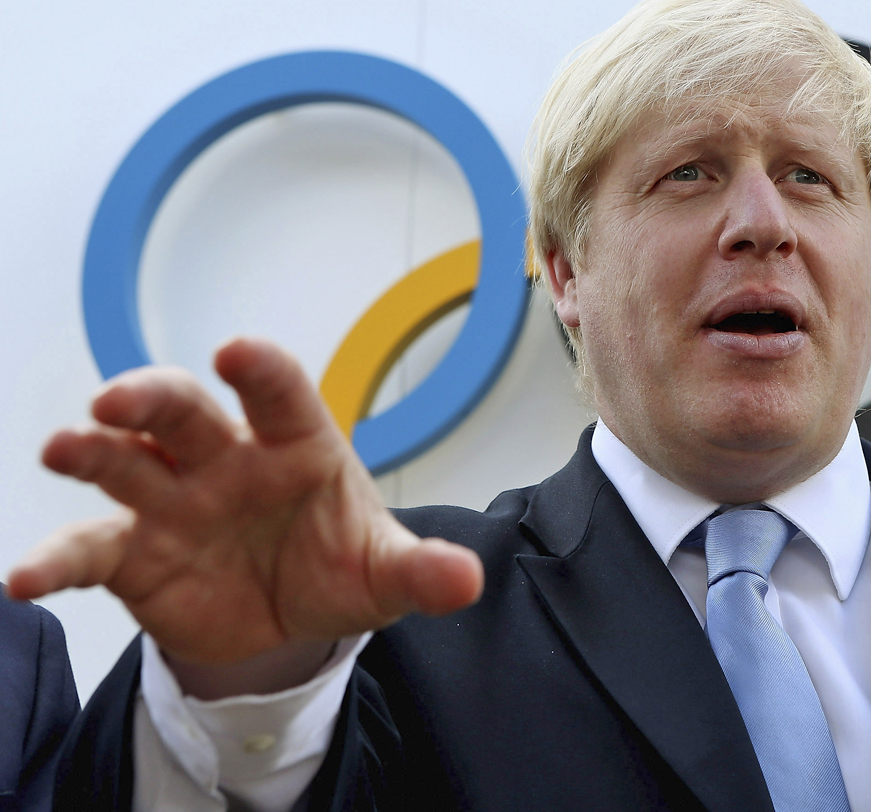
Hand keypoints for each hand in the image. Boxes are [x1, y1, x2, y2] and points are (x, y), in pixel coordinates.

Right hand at [6, 338, 482, 671]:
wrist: (287, 618)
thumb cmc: (338, 566)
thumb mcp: (384, 575)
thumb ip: (420, 573)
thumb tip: (467, 579)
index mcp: (294, 446)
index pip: (279, 396)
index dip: (260, 370)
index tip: (240, 352)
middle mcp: (223, 459)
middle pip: (182, 411)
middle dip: (151, 397)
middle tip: (119, 401)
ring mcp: (171, 501)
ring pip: (123, 462)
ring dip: (92, 451)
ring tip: (64, 448)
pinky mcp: (131, 552)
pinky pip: (86, 549)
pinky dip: (53, 562)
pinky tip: (24, 581)